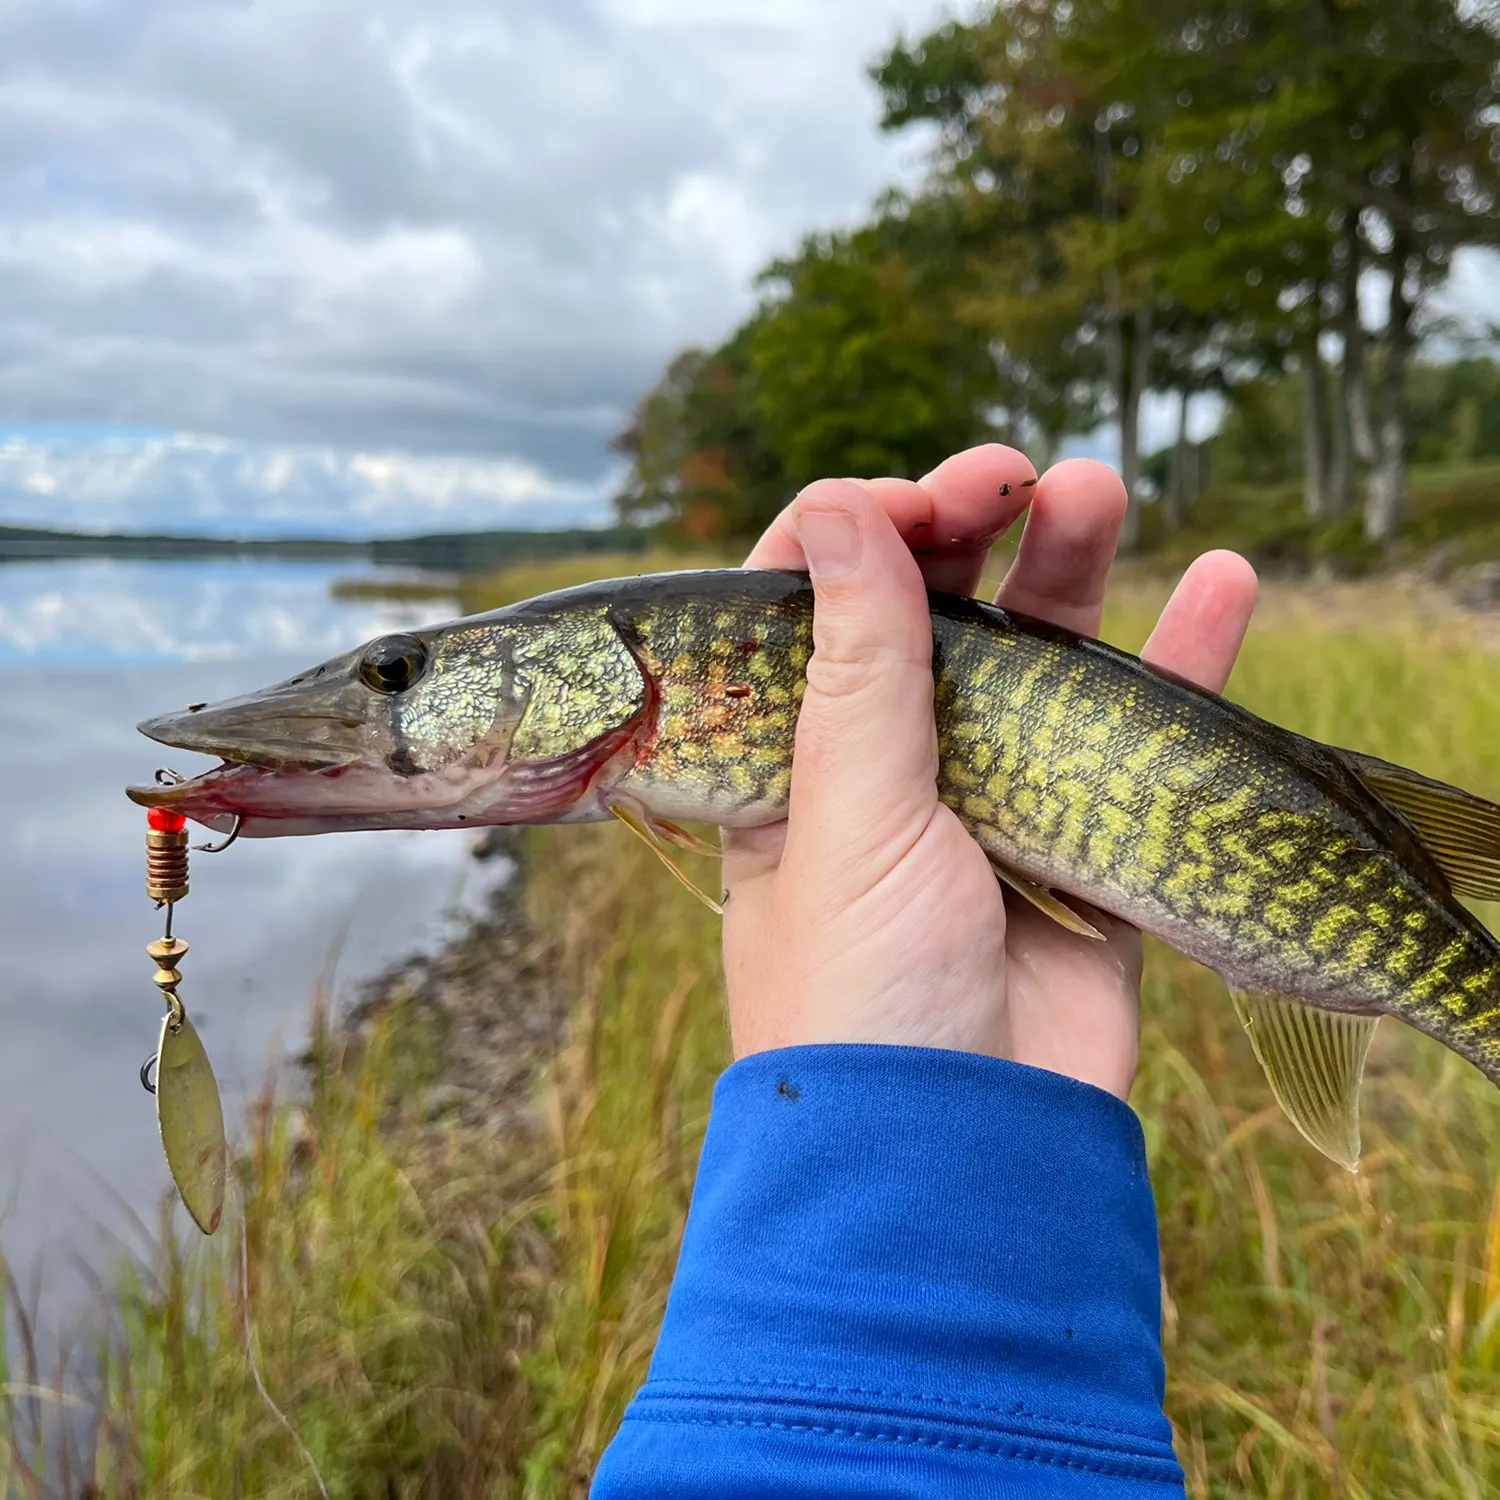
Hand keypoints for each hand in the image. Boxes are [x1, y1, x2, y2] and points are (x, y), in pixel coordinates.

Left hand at [720, 444, 1257, 1098]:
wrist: (955, 1160)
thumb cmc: (862, 997)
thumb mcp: (848, 819)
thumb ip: (859, 667)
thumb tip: (832, 508)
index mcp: (795, 762)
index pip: (812, 612)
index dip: (862, 536)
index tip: (923, 499)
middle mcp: (885, 773)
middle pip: (932, 619)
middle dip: (974, 533)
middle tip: (1023, 474)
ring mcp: (988, 807)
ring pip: (1034, 664)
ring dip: (1070, 572)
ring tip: (1101, 488)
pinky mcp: (1081, 851)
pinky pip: (1130, 743)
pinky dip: (1176, 669)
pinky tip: (1221, 586)